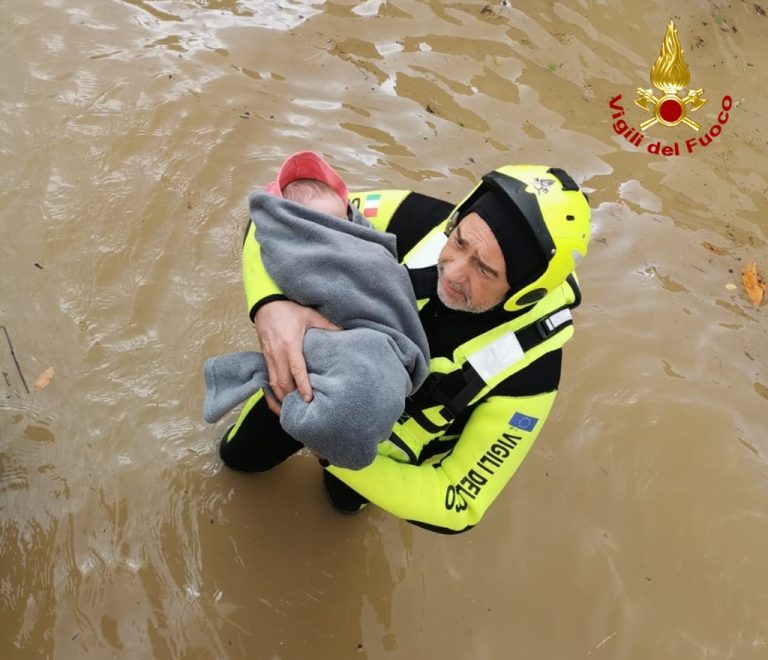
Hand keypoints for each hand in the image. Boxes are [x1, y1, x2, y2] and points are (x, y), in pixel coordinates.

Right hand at [254, 300, 339, 414]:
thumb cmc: (288, 309)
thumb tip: (344, 333)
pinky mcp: (264, 358)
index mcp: (290, 344)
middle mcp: (277, 354)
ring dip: (281, 399)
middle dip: (292, 398)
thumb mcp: (310, 315)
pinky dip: (272, 393)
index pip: (296, 370)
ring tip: (292, 411)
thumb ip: (327, 325)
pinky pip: (267, 380)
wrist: (265, 303)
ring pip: (273, 384)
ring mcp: (269, 357)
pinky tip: (279, 402)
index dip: (302, 386)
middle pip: (283, 382)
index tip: (309, 399)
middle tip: (303, 411)